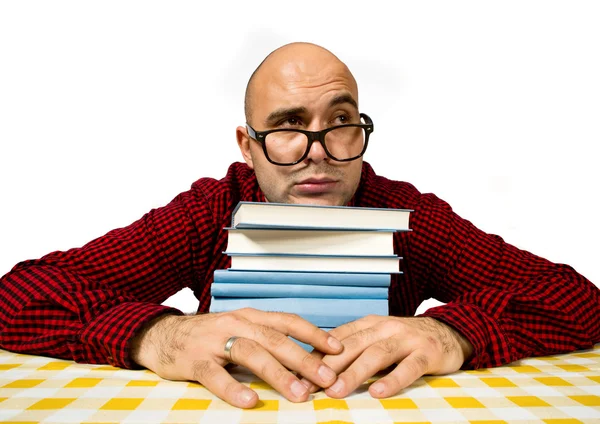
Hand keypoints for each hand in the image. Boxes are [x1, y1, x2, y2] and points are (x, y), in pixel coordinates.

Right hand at [130, 308, 342, 407]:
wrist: (162, 334)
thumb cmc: (209, 335)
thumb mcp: (239, 329)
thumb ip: (266, 339)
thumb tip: (304, 357)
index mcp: (250, 317)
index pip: (288, 321)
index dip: (314, 334)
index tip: (338, 348)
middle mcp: (236, 324)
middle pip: (275, 339)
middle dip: (304, 358)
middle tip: (328, 378)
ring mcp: (214, 341)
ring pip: (251, 353)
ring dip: (277, 373)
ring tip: (298, 393)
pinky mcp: (194, 361)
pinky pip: (215, 375)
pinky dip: (233, 388)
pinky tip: (250, 401)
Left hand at [299, 315, 472, 397]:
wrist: (449, 332)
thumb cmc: (406, 340)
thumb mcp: (378, 338)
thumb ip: (354, 348)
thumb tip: (318, 366)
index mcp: (370, 324)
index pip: (338, 338)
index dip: (317, 355)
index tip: (299, 373)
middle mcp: (385, 328)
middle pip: (353, 346)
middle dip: (329, 366)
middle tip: (309, 385)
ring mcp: (407, 339)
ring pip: (376, 355)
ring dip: (354, 373)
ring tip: (336, 391)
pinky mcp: (427, 353)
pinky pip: (408, 367)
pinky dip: (392, 380)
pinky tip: (378, 392)